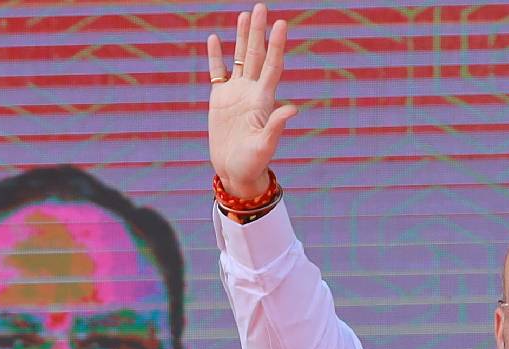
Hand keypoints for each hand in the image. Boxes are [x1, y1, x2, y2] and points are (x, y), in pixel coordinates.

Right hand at [207, 3, 298, 197]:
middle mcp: (252, 92)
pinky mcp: (220, 100)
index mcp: (264, 99)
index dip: (277, 44)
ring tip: (244, 15)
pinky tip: (215, 39)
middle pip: (256, 55)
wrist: (235, 171)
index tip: (281, 23)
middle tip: (260, 7)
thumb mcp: (265, 146)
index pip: (272, 65)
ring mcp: (236, 94)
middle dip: (258, 31)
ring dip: (241, 38)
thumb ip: (276, 126)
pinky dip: (216, 57)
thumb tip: (293, 109)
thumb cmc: (252, 162)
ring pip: (239, 59)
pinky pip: (217, 73)